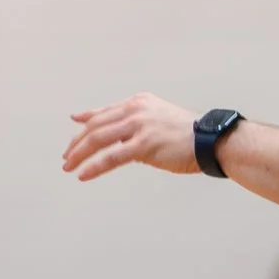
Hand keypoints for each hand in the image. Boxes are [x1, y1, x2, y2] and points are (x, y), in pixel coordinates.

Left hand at [63, 94, 200, 182]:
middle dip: (77, 143)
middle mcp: (135, 110)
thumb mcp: (157, 119)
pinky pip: (112, 157)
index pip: (103, 113)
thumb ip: (135, 123)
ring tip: (69, 167)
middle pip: (95, 126)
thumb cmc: (188, 135)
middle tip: (66, 158)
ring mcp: (139, 126)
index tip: (73, 136)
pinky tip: (83, 175)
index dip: (84, 124)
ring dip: (79, 154)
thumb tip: (117, 138)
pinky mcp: (144, 145)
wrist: (211, 140)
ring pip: (98, 140)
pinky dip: (94, 166)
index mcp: (138, 103)